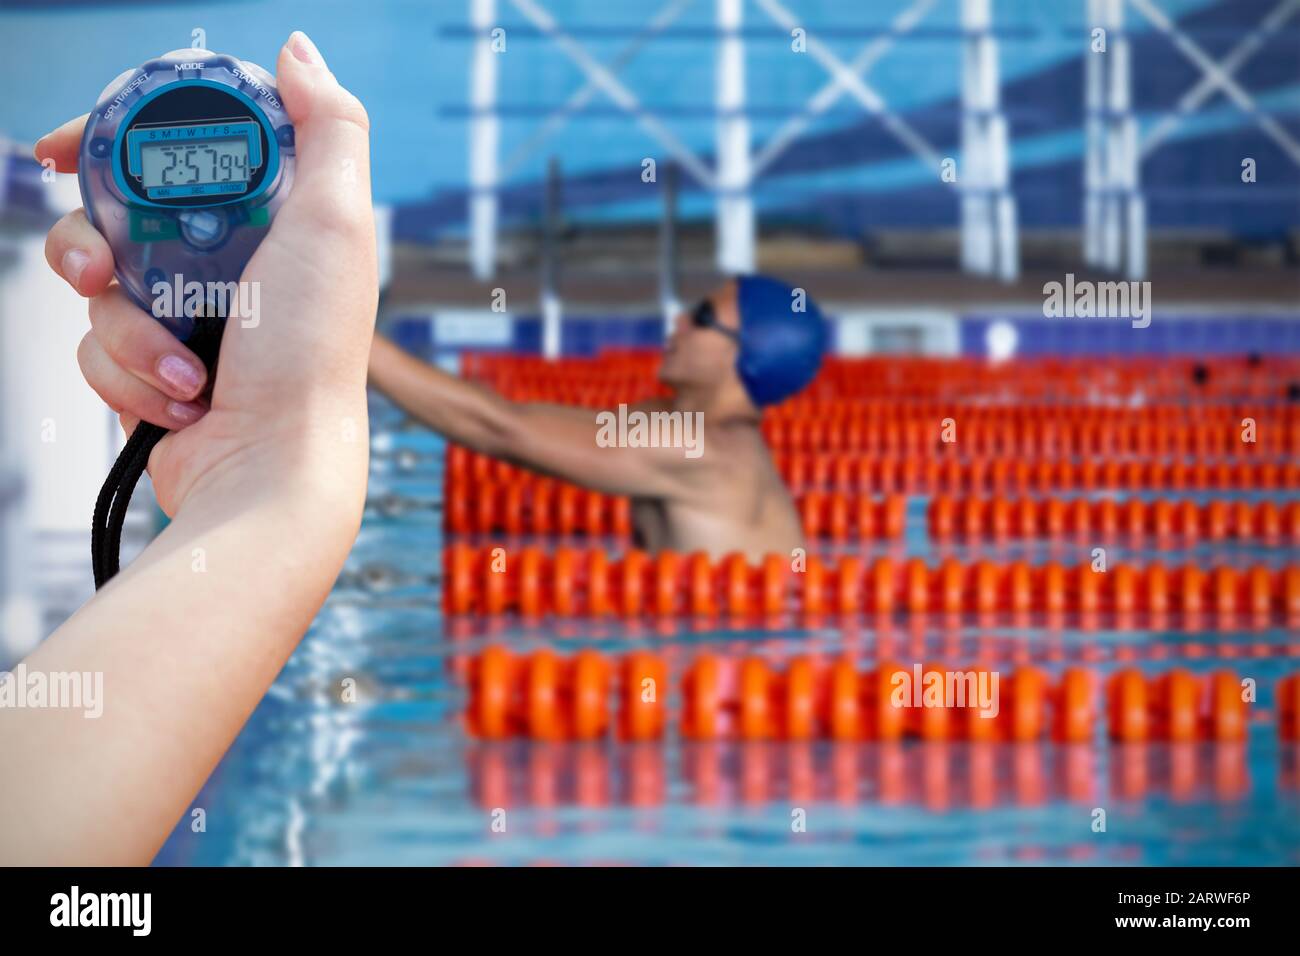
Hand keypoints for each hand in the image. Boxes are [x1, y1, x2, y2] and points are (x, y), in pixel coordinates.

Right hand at [37, 32, 376, 516]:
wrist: (272, 469)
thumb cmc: (308, 353)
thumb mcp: (334, 220)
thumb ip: (327, 127)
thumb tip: (298, 53)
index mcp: (269, 221)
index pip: (176, 150)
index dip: (115, 138)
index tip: (67, 147)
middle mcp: (228, 265)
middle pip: (113, 216)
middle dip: (93, 247)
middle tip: (99, 272)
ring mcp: (189, 320)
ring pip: (98, 290)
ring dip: (129, 333)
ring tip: (184, 370)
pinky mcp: (157, 372)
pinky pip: (98, 350)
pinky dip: (132, 377)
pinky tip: (183, 403)